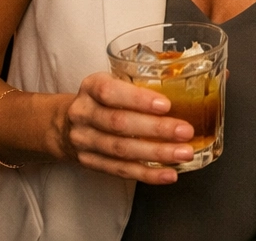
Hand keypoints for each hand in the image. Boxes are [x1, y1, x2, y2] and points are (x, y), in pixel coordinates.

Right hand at [62, 72, 196, 184]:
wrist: (64, 125)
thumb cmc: (101, 100)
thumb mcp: (112, 82)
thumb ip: (141, 84)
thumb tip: (192, 88)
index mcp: (91, 87)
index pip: (110, 92)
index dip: (138, 99)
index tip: (166, 104)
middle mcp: (84, 114)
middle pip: (119, 123)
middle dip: (156, 128)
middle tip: (185, 131)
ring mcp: (85, 141)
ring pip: (121, 150)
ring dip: (156, 153)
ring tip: (183, 153)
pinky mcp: (90, 163)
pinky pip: (120, 170)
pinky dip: (147, 174)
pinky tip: (168, 174)